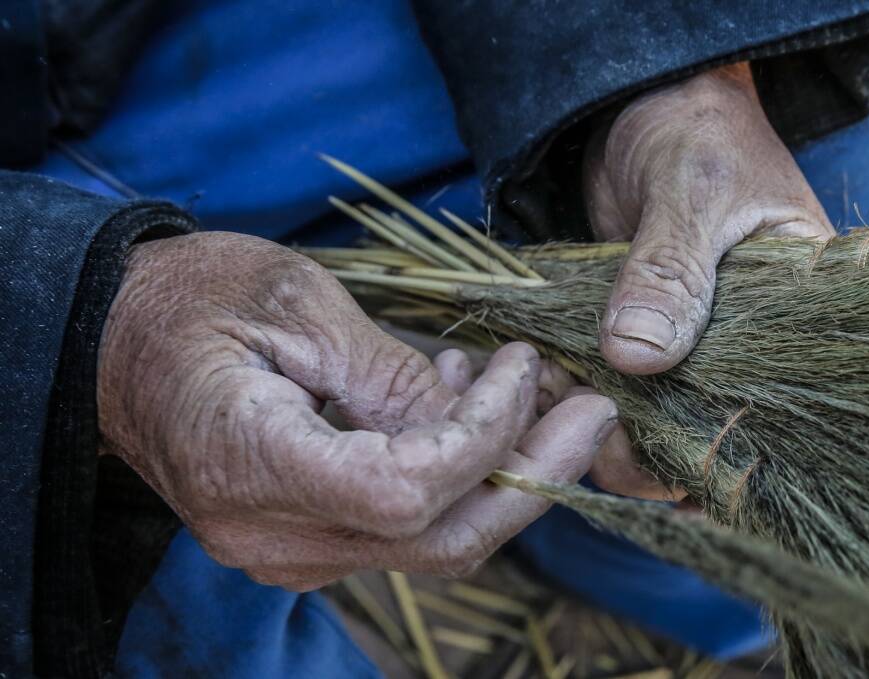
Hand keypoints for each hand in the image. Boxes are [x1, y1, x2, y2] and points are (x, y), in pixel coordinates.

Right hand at [97, 232, 617, 590]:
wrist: (113, 340)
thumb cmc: (188, 301)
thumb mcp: (295, 306)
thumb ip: (390, 373)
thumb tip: (481, 415)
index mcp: (254, 465)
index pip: (409, 491)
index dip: (484, 437)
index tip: (522, 370)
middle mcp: (272, 534)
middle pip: (438, 541)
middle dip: (531, 478)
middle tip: (594, 412)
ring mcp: (286, 549)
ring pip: (429, 542)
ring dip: (501, 474)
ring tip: (538, 393)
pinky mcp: (303, 536)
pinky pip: (399, 525)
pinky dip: (452, 474)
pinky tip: (461, 399)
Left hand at [582, 62, 833, 496]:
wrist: (647, 103)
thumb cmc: (694, 128)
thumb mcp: (692, 190)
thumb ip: (670, 271)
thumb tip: (638, 356)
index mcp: (797, 315)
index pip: (767, 408)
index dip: (716, 446)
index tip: (656, 453)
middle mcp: (747, 343)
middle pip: (702, 430)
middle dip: (643, 437)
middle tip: (585, 410)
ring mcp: (690, 342)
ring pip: (650, 416)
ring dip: (601, 415)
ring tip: (556, 385)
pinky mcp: (639, 333)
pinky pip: (612, 381)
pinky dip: (579, 386)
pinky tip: (546, 376)